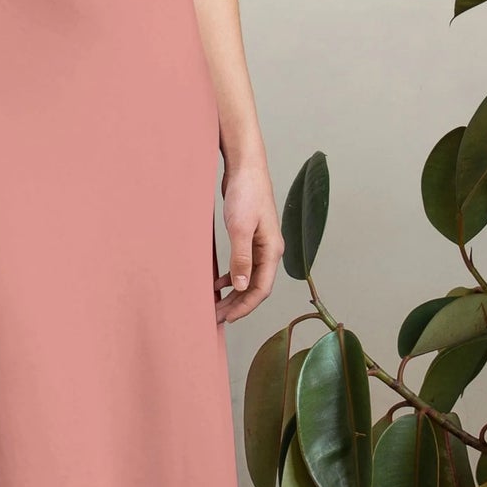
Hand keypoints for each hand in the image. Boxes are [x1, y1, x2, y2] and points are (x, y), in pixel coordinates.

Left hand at [216, 158, 282, 324]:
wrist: (246, 167)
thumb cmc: (246, 193)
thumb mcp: (240, 227)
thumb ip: (241, 258)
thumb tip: (240, 285)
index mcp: (272, 251)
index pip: (261, 289)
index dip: (245, 307)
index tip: (228, 318)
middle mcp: (269, 251)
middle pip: (255, 287)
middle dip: (237, 305)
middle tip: (216, 318)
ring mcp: (260, 245)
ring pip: (248, 278)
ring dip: (233, 293)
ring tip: (215, 305)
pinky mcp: (250, 238)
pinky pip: (243, 266)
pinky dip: (231, 277)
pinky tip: (218, 283)